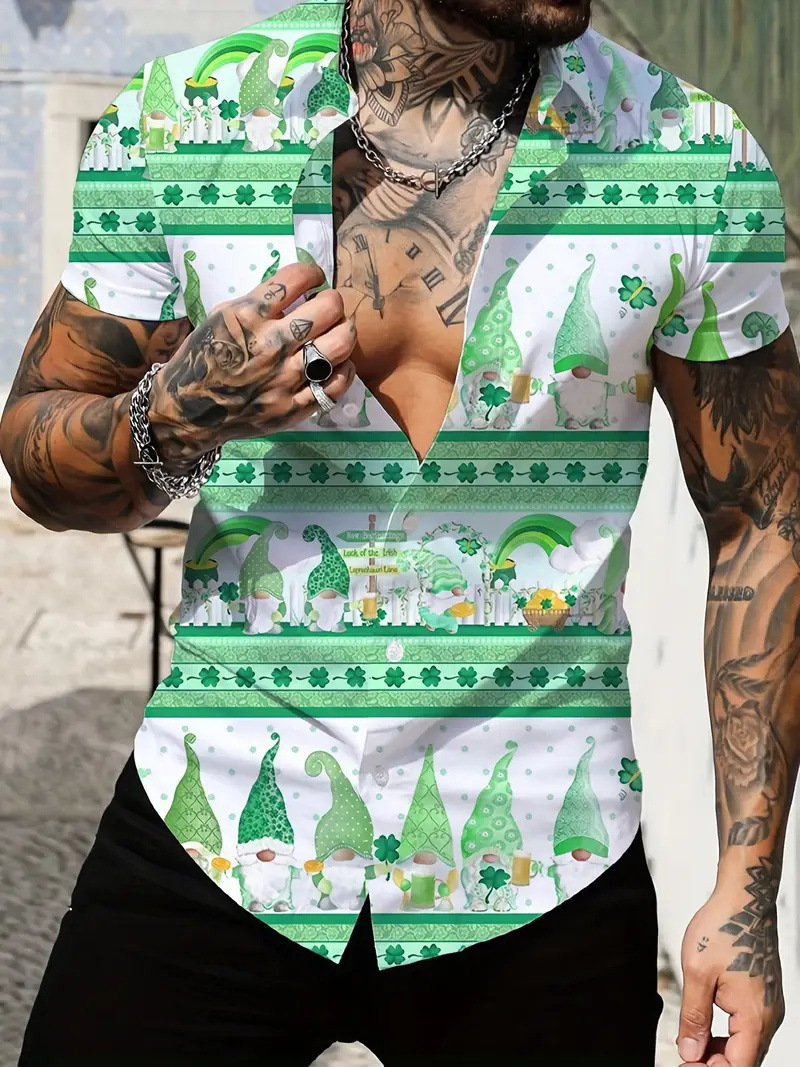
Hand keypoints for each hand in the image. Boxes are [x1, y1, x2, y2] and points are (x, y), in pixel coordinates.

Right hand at [147, 261, 355, 471]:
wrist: (187, 411)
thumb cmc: (204, 357)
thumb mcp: (221, 318)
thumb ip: (258, 303)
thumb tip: (297, 290)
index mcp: (247, 316)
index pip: (296, 278)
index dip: (313, 272)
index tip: (315, 278)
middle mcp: (269, 345)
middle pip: (327, 309)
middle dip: (333, 301)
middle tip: (330, 306)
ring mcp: (283, 379)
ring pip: (337, 346)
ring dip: (346, 331)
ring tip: (340, 330)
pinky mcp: (291, 408)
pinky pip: (333, 386)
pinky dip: (343, 370)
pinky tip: (339, 364)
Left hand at [677, 890, 783, 1065]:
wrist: (744, 901)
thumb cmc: (723, 929)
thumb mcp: (697, 973)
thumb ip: (693, 1017)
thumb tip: (690, 1051)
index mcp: (755, 1017)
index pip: (738, 1066)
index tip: (685, 1064)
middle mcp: (768, 1017)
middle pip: (744, 1060)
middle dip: (714, 1063)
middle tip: (684, 1056)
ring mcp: (768, 1007)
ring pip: (746, 1046)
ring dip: (720, 1051)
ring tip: (691, 1045)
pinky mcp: (763, 997)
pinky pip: (748, 1028)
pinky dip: (728, 1036)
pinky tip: (706, 1029)